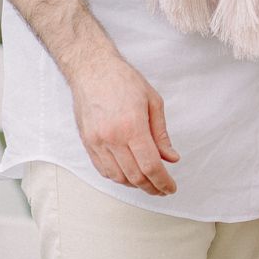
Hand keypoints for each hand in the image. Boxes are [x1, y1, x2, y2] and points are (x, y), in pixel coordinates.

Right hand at [69, 42, 179, 195]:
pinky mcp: (87, 142)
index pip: (151, 166)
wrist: (91, 68)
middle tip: (162, 189)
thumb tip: (171, 158)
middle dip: (152, 188)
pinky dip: (118, 177)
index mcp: (132, 127)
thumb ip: (161, 134)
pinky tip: (129, 174)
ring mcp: (97, 142)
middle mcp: (112, 138)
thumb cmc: (123, 80)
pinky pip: (103, 170)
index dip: (163, 182)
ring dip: (135, 185)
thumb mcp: (153, 102)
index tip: (170, 188)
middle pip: (135, 176)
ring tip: (148, 182)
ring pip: (118, 177)